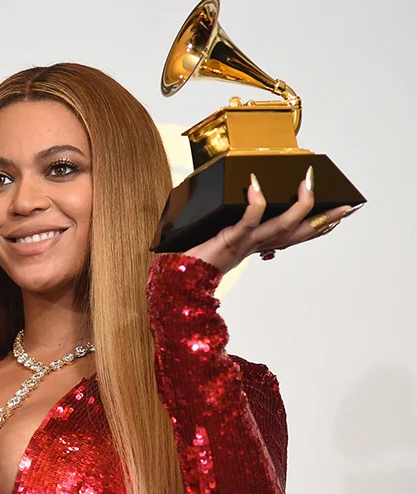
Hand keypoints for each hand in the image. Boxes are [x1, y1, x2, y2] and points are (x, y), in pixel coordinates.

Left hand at [184, 167, 361, 273]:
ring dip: (298, 207)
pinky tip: (256, 188)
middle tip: (346, 205)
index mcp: (258, 243)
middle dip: (324, 219)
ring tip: (308, 184)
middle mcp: (257, 244)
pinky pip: (247, 222)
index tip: (341, 212)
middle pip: (299, 232)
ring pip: (281, 227)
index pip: (295, 234)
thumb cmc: (198, 253)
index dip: (319, 224)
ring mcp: (246, 242)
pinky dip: (254, 205)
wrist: (179, 277)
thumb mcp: (223, 233)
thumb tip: (246, 194)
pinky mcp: (229, 239)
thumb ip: (236, 219)